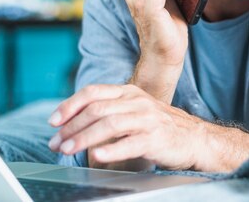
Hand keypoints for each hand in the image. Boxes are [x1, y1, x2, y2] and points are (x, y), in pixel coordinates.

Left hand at [48, 84, 203, 169]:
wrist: (195, 138)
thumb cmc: (161, 127)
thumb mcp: (135, 111)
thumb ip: (110, 112)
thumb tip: (74, 123)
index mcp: (129, 92)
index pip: (94, 92)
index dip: (70, 105)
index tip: (53, 121)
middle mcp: (137, 101)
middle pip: (97, 109)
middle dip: (72, 126)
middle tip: (56, 142)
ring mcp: (148, 118)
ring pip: (110, 124)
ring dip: (84, 138)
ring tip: (68, 149)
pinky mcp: (157, 137)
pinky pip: (130, 142)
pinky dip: (112, 149)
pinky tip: (97, 156)